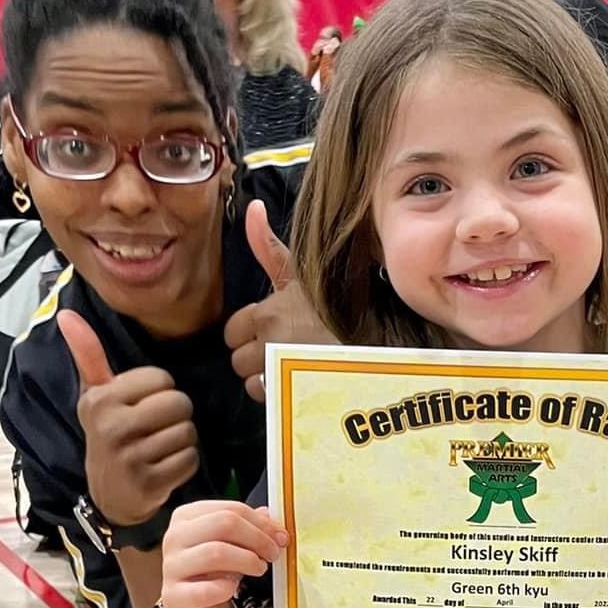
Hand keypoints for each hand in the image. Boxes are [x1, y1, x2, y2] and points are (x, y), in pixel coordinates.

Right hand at [58, 309, 199, 528]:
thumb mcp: (95, 395)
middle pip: (178, 403)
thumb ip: (88, 354)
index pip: (161, 378)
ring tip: (160, 447)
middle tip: (157, 428)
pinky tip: (165, 466)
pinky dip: (185, 463)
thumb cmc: (109, 434)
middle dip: (176, 414)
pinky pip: (190, 459)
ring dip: (182, 440)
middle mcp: (111, 427)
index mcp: (100, 400)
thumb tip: (66, 314)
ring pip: (187, 432)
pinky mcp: (148, 483)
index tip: (144, 405)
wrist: (109, 494)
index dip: (161, 390)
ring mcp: (129, 458)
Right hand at [161, 500, 287, 607]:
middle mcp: (174, 537)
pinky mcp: (175, 597)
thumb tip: (269, 514)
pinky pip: (207, 589)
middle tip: (274, 554)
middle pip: (224, 524)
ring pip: (216, 552)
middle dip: (258, 539)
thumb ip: (249, 527)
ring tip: (259, 569)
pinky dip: (227, 588)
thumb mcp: (232, 546)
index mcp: (186, 517)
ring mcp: (171, 567)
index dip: (262, 523)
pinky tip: (234, 588)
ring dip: (247, 561)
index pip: (230, 509)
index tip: (281, 537)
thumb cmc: (214, 575)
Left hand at [222, 200, 328, 400]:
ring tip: (296, 365)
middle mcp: (270, 341)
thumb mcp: (300, 273)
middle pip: (239, 360)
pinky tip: (301, 381)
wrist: (374, 342)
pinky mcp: (294, 394)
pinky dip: (281, 396)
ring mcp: (282, 370)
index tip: (275, 329)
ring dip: (268, 378)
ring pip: (253, 383)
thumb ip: (267, 247)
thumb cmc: (335, 305)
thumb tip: (253, 206)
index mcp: (266, 312)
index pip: (232, 332)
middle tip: (287, 348)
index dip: (250, 332)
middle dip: (256, 357)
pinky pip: (270, 401)